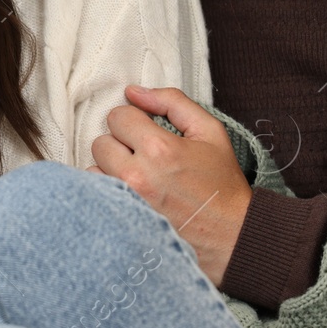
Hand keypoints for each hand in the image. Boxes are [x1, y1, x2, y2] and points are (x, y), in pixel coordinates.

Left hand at [89, 86, 251, 284]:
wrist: (232, 236)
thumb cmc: (222, 183)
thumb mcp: (209, 131)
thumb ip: (172, 102)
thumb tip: (133, 91)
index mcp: (159, 148)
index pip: (118, 116)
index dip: (134, 119)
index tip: (148, 131)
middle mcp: (137, 176)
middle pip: (101, 141)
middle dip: (121, 143)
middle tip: (144, 155)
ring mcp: (126, 202)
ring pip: (95, 169)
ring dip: (112, 168)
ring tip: (139, 176)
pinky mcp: (122, 222)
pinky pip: (96, 196)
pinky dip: (109, 191)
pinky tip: (131, 194)